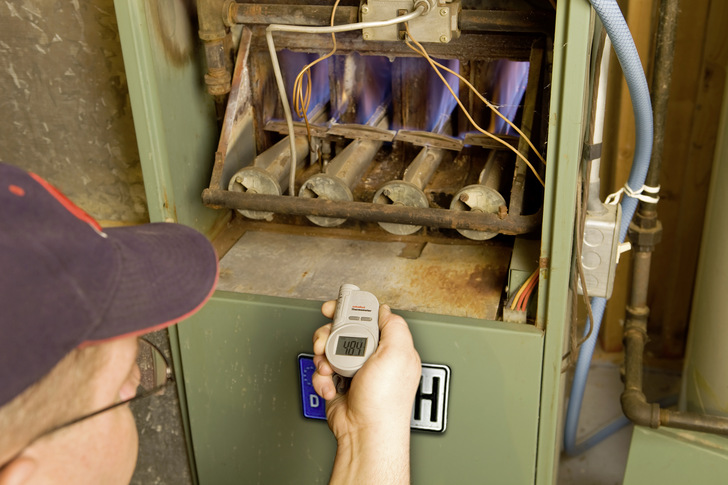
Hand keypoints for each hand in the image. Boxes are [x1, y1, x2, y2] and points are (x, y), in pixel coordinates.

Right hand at [312, 301, 420, 483]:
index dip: (351, 308)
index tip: (336, 307)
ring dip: (323, 357)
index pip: (369, 317)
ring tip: (329, 368)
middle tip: (325, 341)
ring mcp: (353, 371)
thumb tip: (384, 310)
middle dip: (329, 334)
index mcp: (390, 347)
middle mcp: (372, 358)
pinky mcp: (337, 383)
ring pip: (328, 348)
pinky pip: (321, 370)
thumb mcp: (398, 354)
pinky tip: (332, 386)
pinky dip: (321, 378)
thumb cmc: (384, 402)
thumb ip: (394, 326)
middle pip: (343, 329)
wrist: (364, 433)